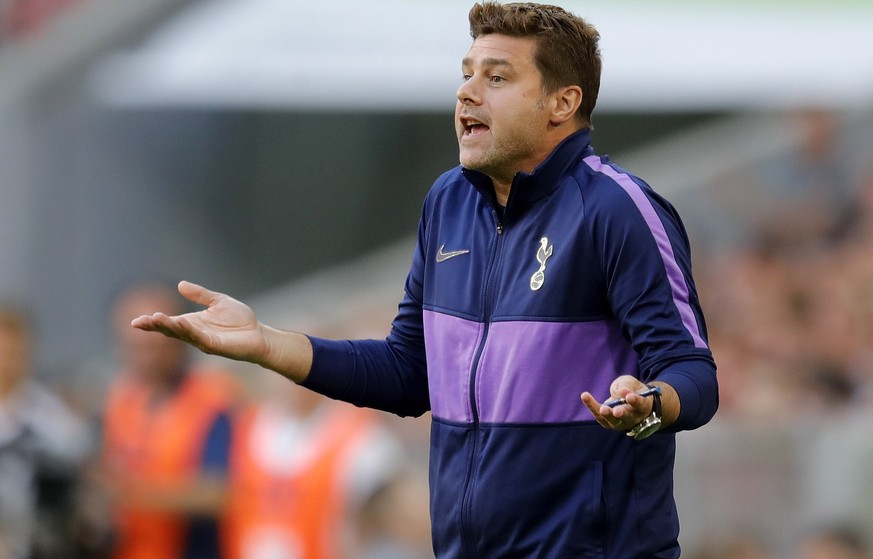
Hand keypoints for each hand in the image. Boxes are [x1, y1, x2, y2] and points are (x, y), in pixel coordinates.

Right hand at [130, 281, 267, 364]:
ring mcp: (204, 341)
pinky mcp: (216, 346)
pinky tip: (181, 324)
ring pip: (182, 334)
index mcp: (193, 323)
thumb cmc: (240, 320)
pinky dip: (190, 331)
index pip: (169, 323)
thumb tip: (180, 284)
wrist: (258, 334)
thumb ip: (200, 295)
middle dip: (155, 326)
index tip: (135, 321)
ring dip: (169, 327)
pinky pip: (200, 338)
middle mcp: (195, 333)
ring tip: (155, 319)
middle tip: (139, 322)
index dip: (153, 322)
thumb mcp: (218, 302)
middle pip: (170, 330)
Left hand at [580, 375, 653, 432]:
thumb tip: (622, 390)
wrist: (628, 401)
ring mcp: (620, 423)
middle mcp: (633, 417)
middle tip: (616, 411)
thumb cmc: (632, 390)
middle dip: (622, 413)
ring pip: (613, 421)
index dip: (635, 401)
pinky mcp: (608, 423)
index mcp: (643, 406)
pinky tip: (585, 396)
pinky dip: (592, 406)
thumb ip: (628, 385)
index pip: (641, 405)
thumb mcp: (632, 383)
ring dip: (607, 415)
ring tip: (602, 409)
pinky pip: (599, 416)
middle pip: (628, 417)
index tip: (629, 396)